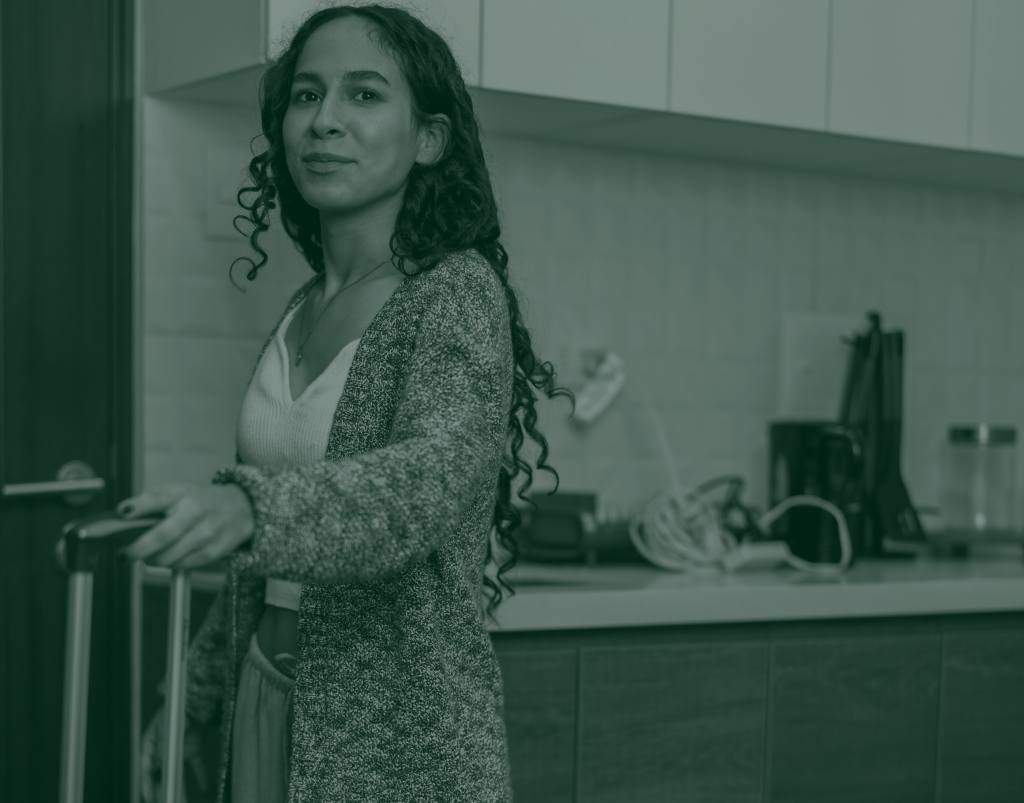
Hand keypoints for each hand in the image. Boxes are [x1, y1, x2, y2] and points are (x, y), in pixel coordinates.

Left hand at [118, 482, 253, 568]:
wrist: (241, 508)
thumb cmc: (201, 501)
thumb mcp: (178, 493)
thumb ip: (152, 505)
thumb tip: (122, 524)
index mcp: (182, 493)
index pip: (157, 498)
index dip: (138, 506)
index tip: (122, 513)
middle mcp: (195, 512)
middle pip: (161, 536)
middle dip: (137, 549)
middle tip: (126, 554)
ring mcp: (206, 533)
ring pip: (168, 557)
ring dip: (152, 559)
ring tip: (151, 554)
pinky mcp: (212, 552)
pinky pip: (180, 565)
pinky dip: (171, 563)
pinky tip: (172, 554)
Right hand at [141, 702, 206, 802]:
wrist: (199, 696)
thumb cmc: (179, 705)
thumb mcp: (167, 723)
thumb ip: (163, 738)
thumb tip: (158, 753)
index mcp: (151, 742)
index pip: (145, 768)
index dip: (146, 784)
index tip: (148, 796)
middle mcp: (164, 749)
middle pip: (160, 774)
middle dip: (162, 789)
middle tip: (167, 800)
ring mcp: (178, 749)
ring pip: (177, 773)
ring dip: (180, 788)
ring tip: (182, 800)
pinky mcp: (193, 748)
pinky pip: (196, 766)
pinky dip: (200, 776)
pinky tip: (203, 787)